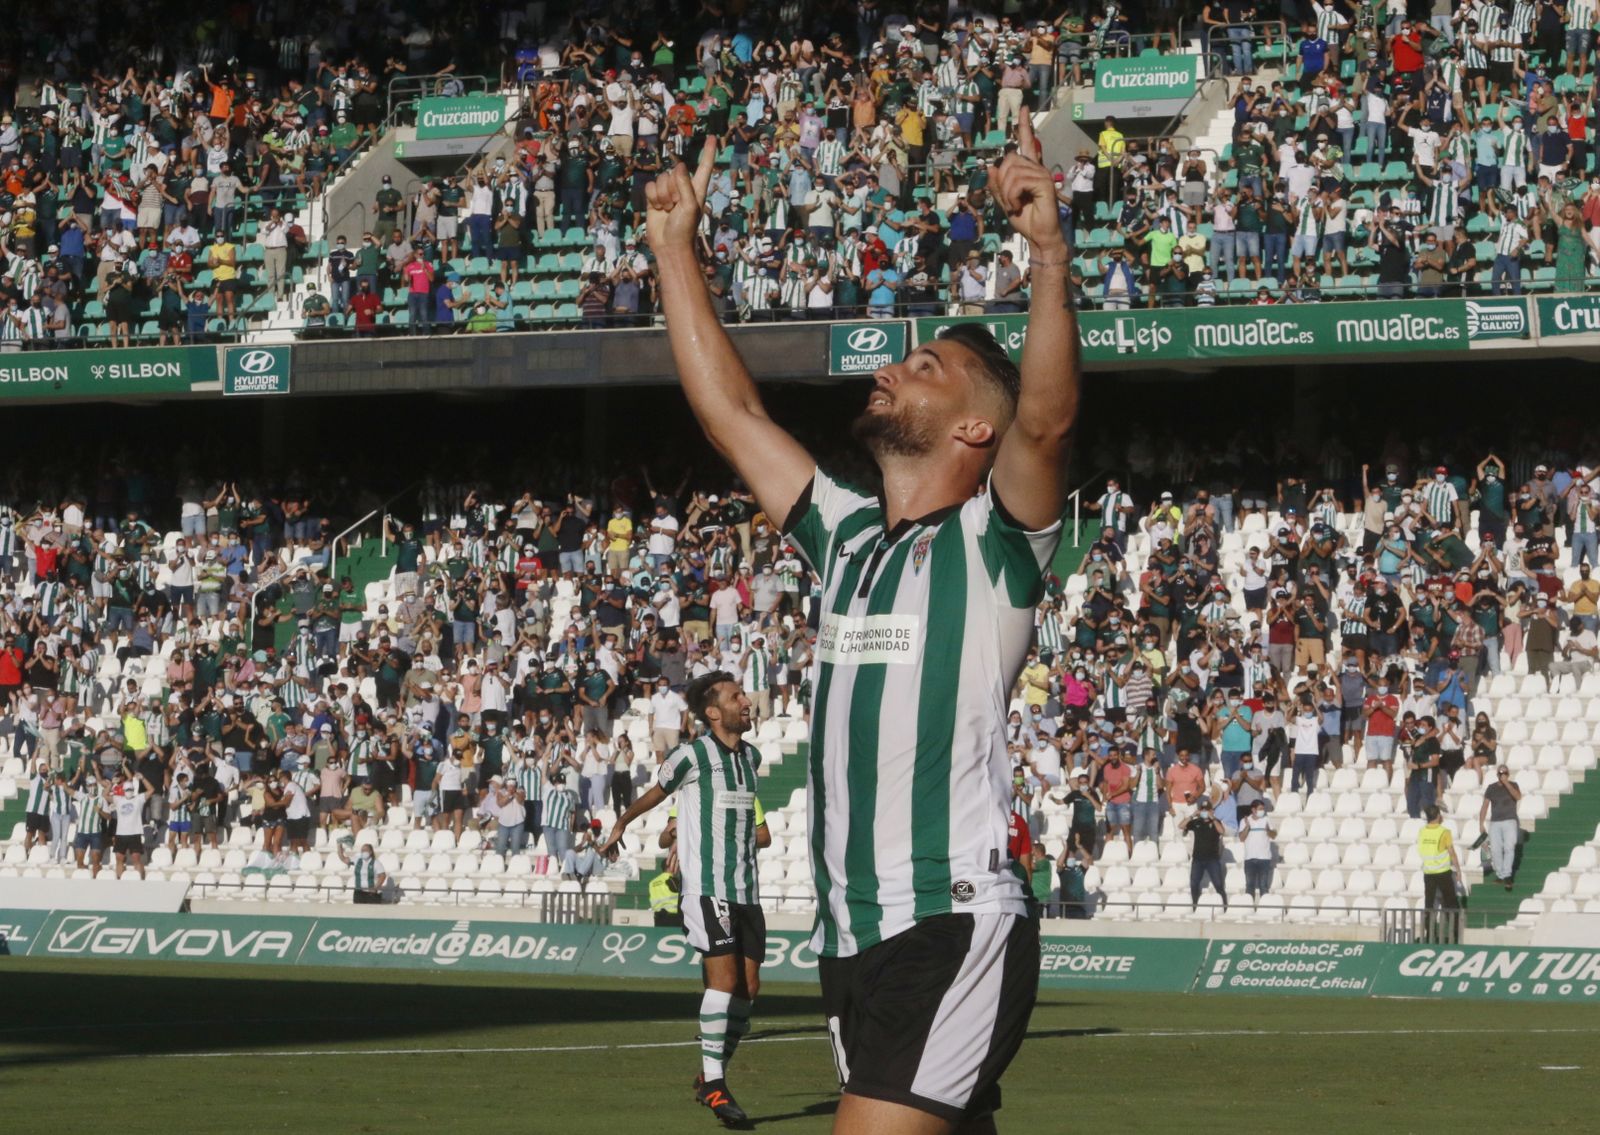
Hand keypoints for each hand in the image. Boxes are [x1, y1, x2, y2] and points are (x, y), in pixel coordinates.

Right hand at [598, 821, 625, 859]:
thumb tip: (600, 851)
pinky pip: (620, 842)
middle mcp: (611, 841)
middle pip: (611, 849)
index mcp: (609, 843)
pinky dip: (622, 845)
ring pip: (615, 846)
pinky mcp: (619, 836)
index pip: (607, 850)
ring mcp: (615, 839)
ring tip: (618, 856)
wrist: (619, 825)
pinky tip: (625, 848)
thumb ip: (605, 846)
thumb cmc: (615, 833)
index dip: (607, 855)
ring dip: (616, 851)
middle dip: (612, 854)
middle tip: (614, 860)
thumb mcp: (611, 841)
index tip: (608, 860)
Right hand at [644, 135, 716, 253]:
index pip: (704, 166)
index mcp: (697, 189)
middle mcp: (683, 188)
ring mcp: (668, 192)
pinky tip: (657, 209)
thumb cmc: (684, 229)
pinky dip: (652, 197)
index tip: (711, 137)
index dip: (707, 152)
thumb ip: (685, 185)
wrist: (668, 246)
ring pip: (661, 178)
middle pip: (673, 172)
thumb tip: (679, 166)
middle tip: (675, 207)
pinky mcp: (655, 198)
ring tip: (667, 210)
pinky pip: (650, 186)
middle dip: (671, 189)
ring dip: (662, 195)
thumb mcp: (689, 206)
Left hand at [991, 110, 1063, 253]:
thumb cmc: (1025, 219)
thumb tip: (992, 165)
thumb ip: (997, 184)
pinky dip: (1012, 196)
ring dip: (1006, 193)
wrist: (1039, 236)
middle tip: (1008, 200)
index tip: (1023, 108)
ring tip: (1014, 205)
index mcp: (1029, 170)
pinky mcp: (1044, 183)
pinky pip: (1018, 182)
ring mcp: (1042, 174)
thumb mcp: (1005, 200)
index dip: (1024, 125)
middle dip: (1001, 182)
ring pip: (1011, 172)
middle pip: (1009, 160)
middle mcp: (1037, 168)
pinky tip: (1018, 206)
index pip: (1027, 142)